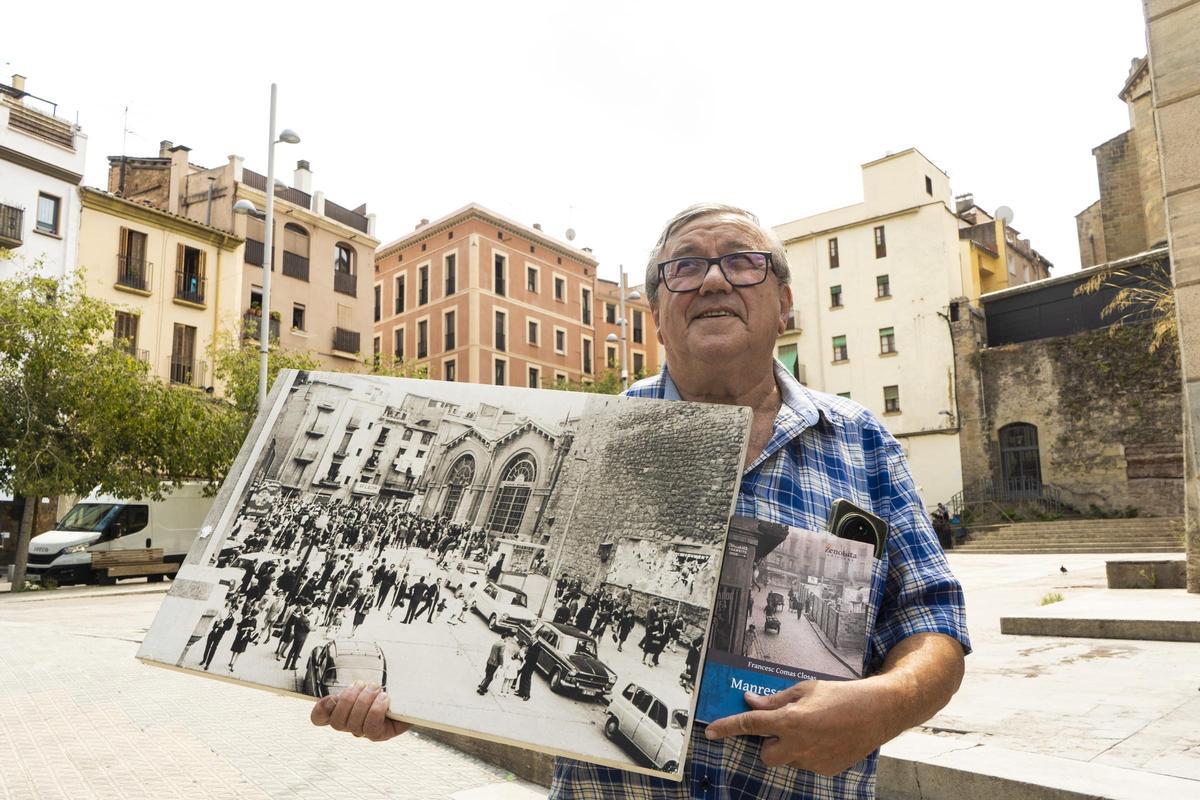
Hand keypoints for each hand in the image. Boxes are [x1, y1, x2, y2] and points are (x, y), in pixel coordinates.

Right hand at [310, 681, 410, 741]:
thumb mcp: (368, 680)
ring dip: (364, 702)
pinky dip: (376, 710)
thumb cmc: (388, 684)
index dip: (320, 710)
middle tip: (364, 685)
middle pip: (337, 722)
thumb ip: (351, 684)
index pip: (319, 718)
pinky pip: (371, 728)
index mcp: (343, 710)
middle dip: (349, 700)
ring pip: (354, 724)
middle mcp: (351, 724)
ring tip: (376, 689)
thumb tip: (334, 693)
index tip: (332, 697)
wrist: (413, 693)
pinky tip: (384, 698)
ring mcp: (365, 732)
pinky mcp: (381, 735)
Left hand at [704, 679, 889, 775]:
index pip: (750, 725)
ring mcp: (812, 761)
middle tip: (785, 726)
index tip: (710, 732)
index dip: (727, 727)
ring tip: (813, 728)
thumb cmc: (840, 695)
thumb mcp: (805, 689)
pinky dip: (808, 753)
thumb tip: (751, 702)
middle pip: (766, 754)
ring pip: (787, 759)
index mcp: (790, 721)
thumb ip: (775, 700)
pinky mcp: (825, 770)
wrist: (877, 712)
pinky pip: (805, 764)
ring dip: (791, 747)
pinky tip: (825, 738)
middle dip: (769, 743)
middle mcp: (798, 745)